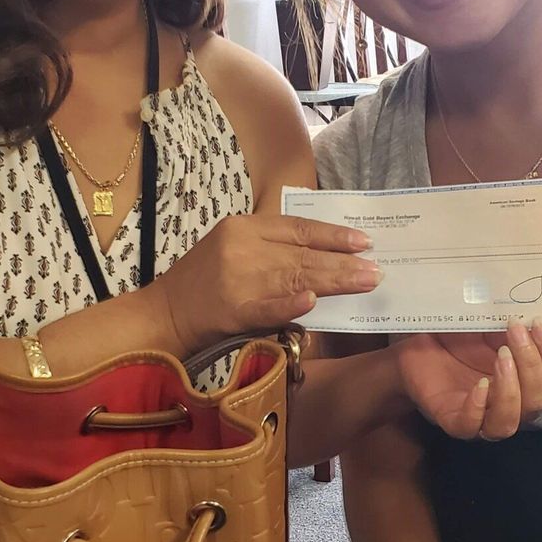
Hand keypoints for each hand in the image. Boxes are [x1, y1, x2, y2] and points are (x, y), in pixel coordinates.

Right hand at [159, 214, 379, 354]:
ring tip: (365, 282)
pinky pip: (268, 307)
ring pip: (295, 278)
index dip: (333, 235)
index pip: (298, 228)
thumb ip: (271, 250)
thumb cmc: (203, 284)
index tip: (364, 242)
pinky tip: (313, 303)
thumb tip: (323, 257)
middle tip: (377, 270)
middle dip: (344, 263)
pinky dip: (291, 305)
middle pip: (303, 254)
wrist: (163, 314)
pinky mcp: (232, 311)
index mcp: (243, 227)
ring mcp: (238, 279)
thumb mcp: (233, 251)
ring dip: (334, 281)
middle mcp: (242, 247)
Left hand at [394, 318, 541, 440]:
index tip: (539, 323)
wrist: (414, 346)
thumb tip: (532, 308)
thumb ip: (511, 322)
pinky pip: (471, 427)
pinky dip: (478, 408)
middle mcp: (508, 404)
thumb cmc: (456, 337)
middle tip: (515, 332)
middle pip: (537, 402)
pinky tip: (479, 385)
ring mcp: (480, 417)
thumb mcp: (487, 323)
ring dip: (511, 390)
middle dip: (532, 366)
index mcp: (524, 381)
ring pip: (509, 423)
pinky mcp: (452, 421)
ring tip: (501, 357)